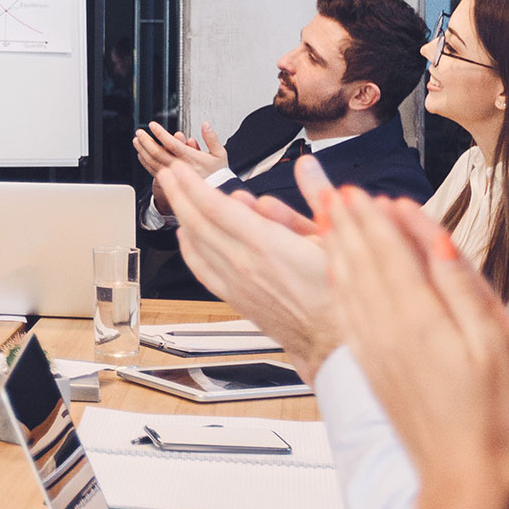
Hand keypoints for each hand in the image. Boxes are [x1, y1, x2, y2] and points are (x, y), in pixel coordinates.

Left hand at [134, 121, 228, 181]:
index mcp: (191, 158)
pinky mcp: (170, 181)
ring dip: (142, 150)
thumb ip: (212, 138)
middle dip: (146, 141)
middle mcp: (180, 167)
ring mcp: (173, 175)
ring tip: (137, 141)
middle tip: (139, 132)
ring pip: (153, 162)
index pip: (171, 144)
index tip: (152, 125)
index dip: (160, 134)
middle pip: (157, 153)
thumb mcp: (220, 153)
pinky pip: (153, 171)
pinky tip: (141, 155)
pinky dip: (145, 162)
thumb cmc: (218, 172)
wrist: (217, 192)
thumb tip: (206, 125)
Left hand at [159, 159, 336, 379]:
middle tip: (168, 172)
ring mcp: (235, 283)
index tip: (181, 167)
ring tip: (174, 195)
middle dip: (179, 193)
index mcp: (266, 244)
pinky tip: (185, 237)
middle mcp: (244, 264)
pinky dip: (189, 249)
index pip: (215, 207)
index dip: (193, 184)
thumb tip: (306, 166)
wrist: (334, 341)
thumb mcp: (337, 236)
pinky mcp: (235, 298)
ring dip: (181, 216)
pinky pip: (202, 270)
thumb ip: (317, 196)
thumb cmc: (340, 292)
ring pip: (196, 245)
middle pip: (197, 222)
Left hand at [325, 190, 508, 488]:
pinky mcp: (370, 367)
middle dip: (345, 224)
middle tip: (332, 191)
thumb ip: (464, 290)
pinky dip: (336, 284)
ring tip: (323, 220)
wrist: (463, 473)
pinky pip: (345, 313)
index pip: (388, 255)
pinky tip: (332, 273)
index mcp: (420, 320)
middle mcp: (387, 331)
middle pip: (359, 263)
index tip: (361, 192)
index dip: (374, 220)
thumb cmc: (492, 417)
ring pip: (344, 286)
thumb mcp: (494, 346)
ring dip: (333, 248)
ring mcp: (373, 350)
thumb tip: (440, 242)